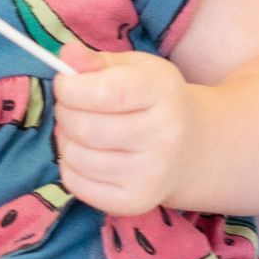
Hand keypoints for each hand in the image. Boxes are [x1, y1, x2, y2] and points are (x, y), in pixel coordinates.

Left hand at [52, 48, 197, 215]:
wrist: (193, 148)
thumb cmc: (155, 101)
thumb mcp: (135, 70)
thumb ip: (97, 62)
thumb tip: (67, 56)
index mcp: (163, 93)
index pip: (105, 92)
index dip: (70, 88)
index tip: (66, 83)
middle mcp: (163, 137)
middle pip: (85, 128)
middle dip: (64, 112)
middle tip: (71, 106)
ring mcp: (150, 174)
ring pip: (77, 157)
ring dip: (65, 139)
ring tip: (80, 130)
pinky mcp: (135, 202)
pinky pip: (76, 185)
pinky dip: (70, 167)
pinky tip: (87, 154)